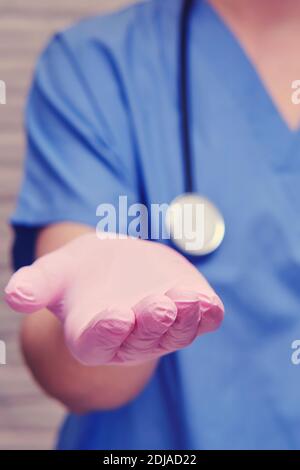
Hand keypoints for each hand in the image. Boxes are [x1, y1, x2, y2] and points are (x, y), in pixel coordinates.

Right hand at [5, 233, 223, 364]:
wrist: (115, 266)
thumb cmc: (79, 274)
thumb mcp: (53, 274)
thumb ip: (34, 287)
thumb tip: (15, 296)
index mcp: (93, 336)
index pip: (99, 342)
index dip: (107, 331)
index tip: (115, 316)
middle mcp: (131, 338)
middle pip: (143, 338)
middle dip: (151, 323)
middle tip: (158, 306)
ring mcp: (163, 328)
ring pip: (178, 332)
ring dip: (185, 319)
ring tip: (186, 298)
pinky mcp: (188, 311)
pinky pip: (203, 320)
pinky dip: (207, 314)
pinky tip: (207, 301)